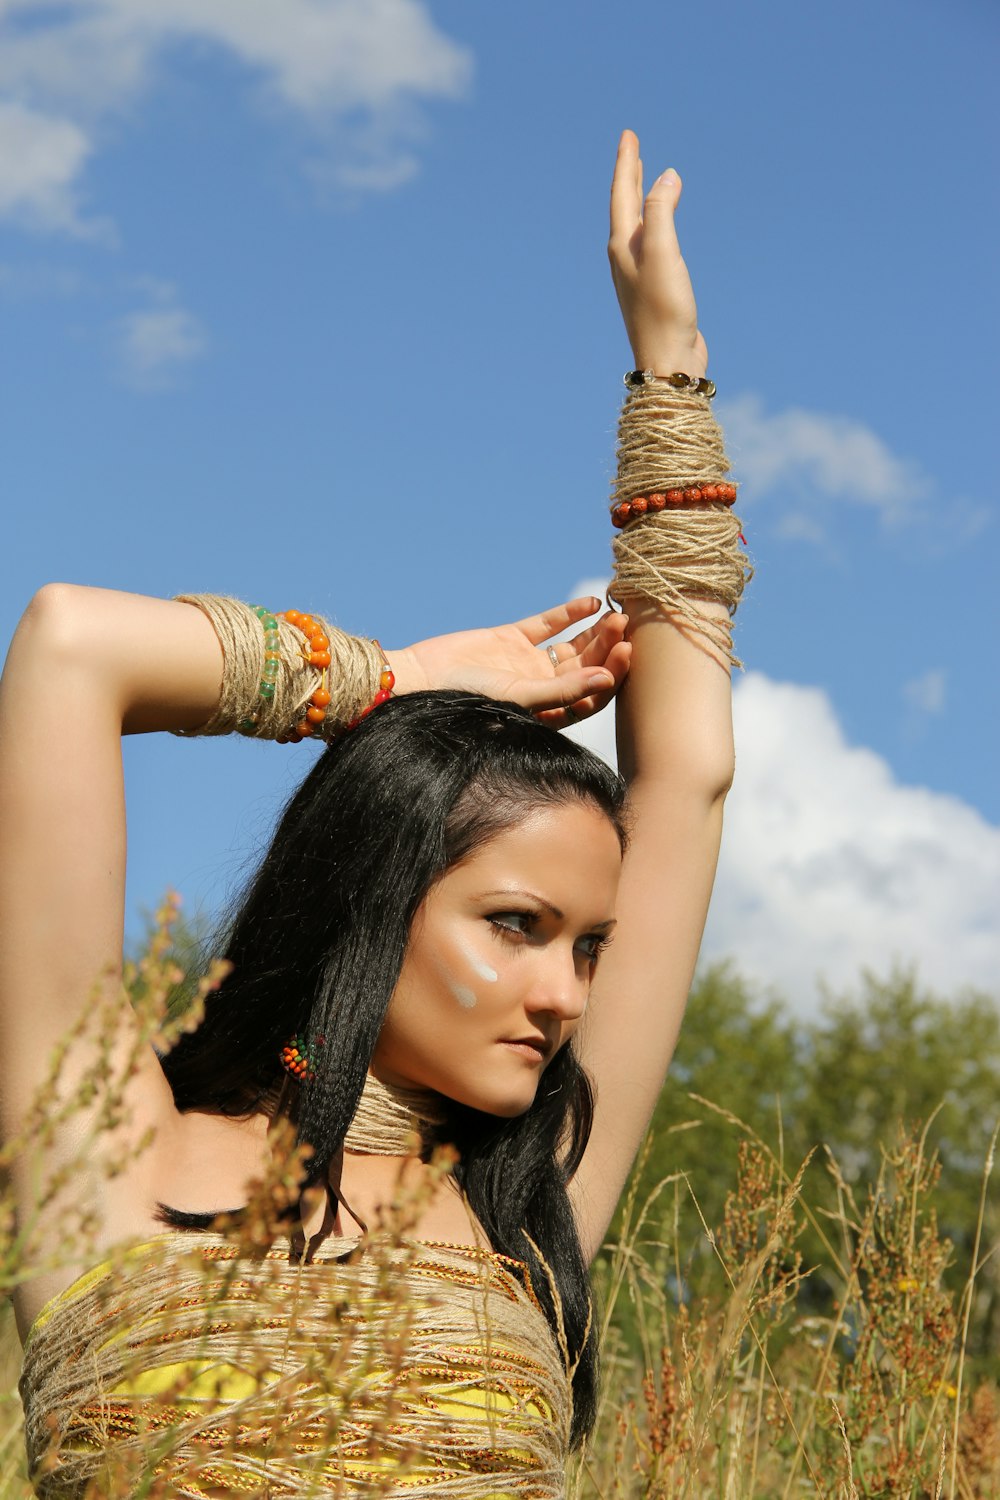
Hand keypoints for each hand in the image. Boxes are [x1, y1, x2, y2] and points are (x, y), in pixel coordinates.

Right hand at [390, 597, 629, 728]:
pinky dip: (569, 615)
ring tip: (613, 613)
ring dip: (594, 631)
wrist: (421, 679)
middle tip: (623, 626)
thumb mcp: (520, 697)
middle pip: (586, 667)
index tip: (625, 653)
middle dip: (607, 648)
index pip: (591, 696)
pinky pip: (547, 626)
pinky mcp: (511, 639)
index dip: (611, 675)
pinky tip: (591, 603)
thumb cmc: (466, 700)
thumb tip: (607, 679)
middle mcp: (542, 689)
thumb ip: (563, 690)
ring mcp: (528, 663)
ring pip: (572, 646)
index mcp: (548, 712)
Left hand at [608, 129, 707, 377]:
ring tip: (646, 181)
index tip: (628, 134)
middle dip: (630, 176)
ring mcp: (639, 275)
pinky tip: (662, 231)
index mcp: (622, 246)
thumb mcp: (663, 253)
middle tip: (633, 148)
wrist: (667, 361)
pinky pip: (653, 245)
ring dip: (641, 200)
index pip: (623, 194)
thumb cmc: (664, 310)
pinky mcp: (654, 290)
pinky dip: (656, 226)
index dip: (627, 163)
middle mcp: (625, 258)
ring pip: (637, 226)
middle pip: (626, 208)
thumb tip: (666, 175)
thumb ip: (662, 211)